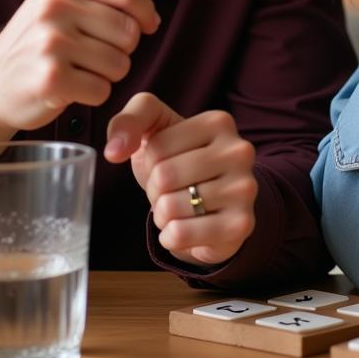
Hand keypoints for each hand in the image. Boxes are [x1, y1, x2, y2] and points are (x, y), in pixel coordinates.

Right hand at [0, 0, 159, 143]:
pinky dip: (93, 95)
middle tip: (93, 56)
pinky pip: (102, 90)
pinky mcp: (50, 78)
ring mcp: (51, 42)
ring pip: (120, 64)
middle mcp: (55, 6)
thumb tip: (151, 19)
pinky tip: (70, 88)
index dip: (146, 11)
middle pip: (129, 32)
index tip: (148, 26)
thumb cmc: (36, 43)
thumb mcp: (60, 2)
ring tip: (79, 71)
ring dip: (107, 75)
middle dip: (122, 50)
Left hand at [104, 93, 257, 266]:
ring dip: (163, 214)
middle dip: (156, 190)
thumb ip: (127, 121)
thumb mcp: (153, 129)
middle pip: (164, 176)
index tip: (170, 162)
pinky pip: (180, 234)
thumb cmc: (179, 161)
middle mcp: (240, 151)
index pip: (157, 147)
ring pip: (170, 207)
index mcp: (220, 122)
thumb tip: (113, 151)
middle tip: (174, 189)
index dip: (151, 161)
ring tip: (183, 208)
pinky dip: (171, 237)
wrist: (213, 205)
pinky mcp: (240, 225)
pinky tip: (188, 228)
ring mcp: (245, 189)